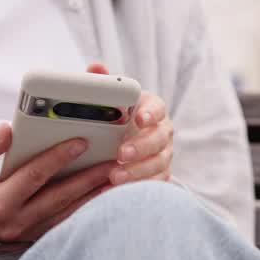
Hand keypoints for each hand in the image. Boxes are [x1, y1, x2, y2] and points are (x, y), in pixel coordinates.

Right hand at [0, 123, 116, 241]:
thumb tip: (8, 130)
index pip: (34, 176)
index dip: (58, 158)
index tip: (81, 141)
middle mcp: (17, 223)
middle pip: (61, 198)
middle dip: (89, 179)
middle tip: (113, 161)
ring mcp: (29, 235)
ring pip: (69, 213)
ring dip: (95, 196)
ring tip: (118, 177)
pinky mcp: (38, 238)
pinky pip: (68, 221)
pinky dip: (87, 207)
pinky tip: (104, 194)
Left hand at [87, 63, 172, 184]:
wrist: (117, 146)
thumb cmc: (113, 119)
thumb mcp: (107, 101)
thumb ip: (103, 84)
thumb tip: (96, 67)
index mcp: (151, 109)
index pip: (158, 108)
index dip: (150, 113)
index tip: (139, 118)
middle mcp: (162, 132)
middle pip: (159, 139)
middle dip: (141, 147)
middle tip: (120, 153)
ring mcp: (163, 155)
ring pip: (158, 164)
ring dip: (137, 171)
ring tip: (114, 177)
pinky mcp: (159, 176)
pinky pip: (154, 183)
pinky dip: (138, 187)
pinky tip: (117, 191)